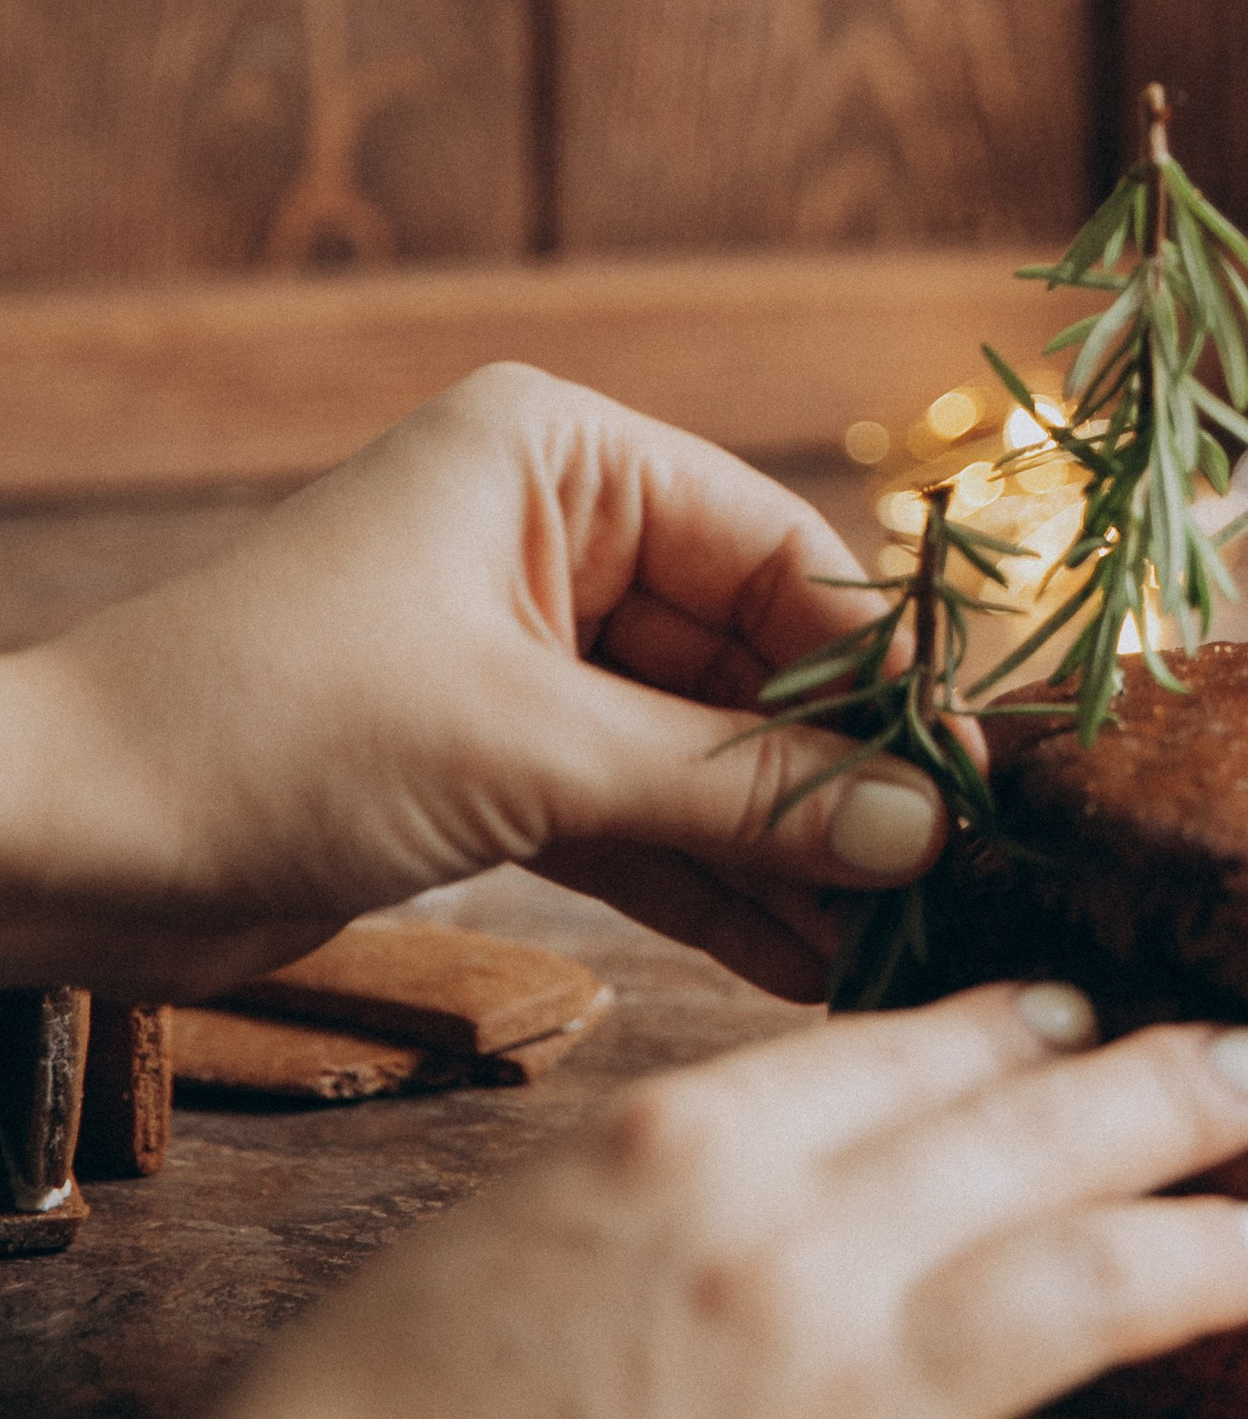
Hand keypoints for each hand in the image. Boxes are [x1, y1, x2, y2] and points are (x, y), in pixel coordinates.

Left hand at [0, 362, 952, 1002]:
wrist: (52, 848)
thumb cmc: (262, 735)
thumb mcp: (526, 752)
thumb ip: (735, 788)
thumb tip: (922, 826)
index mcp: (558, 457)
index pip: (778, 552)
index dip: (882, 669)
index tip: (982, 774)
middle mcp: (552, 535)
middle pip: (754, 659)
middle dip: (843, 778)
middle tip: (961, 883)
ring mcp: (524, 654)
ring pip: (703, 753)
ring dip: (790, 850)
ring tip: (905, 946)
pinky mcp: (491, 762)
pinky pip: (639, 817)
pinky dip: (713, 886)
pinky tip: (809, 961)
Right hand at [95, 986, 1247, 1418]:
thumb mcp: (501, 1231)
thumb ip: (655, 1182)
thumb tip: (772, 1156)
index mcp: (687, 1152)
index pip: (907, 1052)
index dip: (1017, 1029)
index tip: (1082, 1014)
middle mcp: (796, 1257)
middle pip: (1037, 1139)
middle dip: (1167, 1092)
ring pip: (1091, 1293)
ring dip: (1198, 1257)